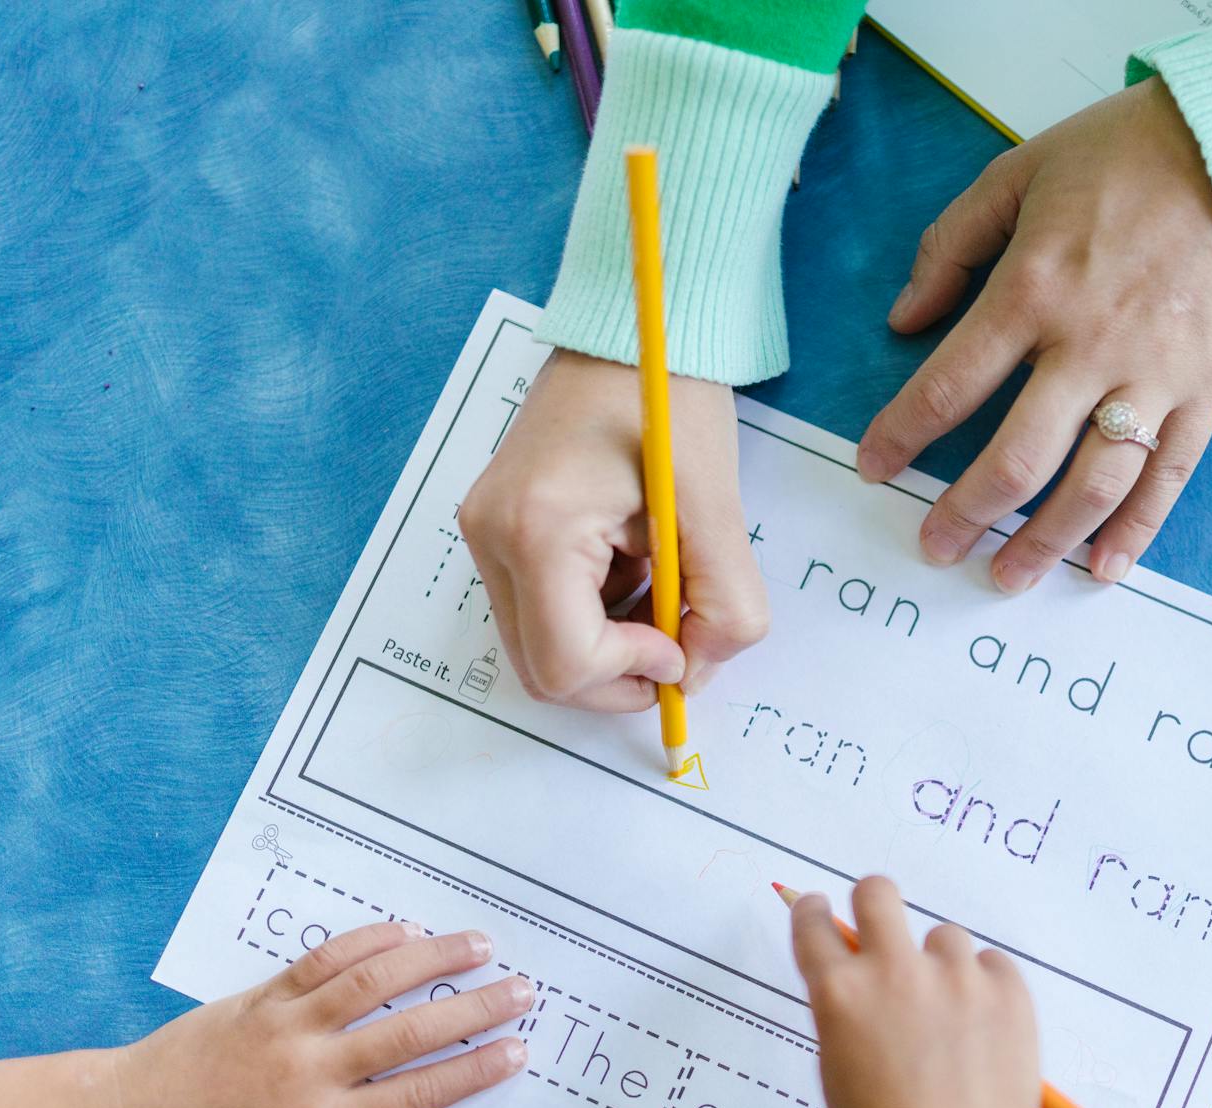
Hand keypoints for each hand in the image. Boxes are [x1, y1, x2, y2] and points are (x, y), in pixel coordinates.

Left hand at [104, 920, 532, 1107]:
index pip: (415, 1093)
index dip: (471, 1071)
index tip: (516, 1052)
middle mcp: (311, 1067)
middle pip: (408, 1030)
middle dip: (473, 1008)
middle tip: (521, 990)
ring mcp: (287, 1022)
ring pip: (372, 980)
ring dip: (432, 958)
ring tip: (481, 945)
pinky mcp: (263, 993)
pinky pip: (324, 958)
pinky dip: (369, 940)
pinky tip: (407, 930)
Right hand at [459, 349, 767, 709]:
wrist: (629, 329)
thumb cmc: (669, 397)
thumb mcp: (716, 508)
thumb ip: (724, 604)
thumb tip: (699, 673)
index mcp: (537, 529)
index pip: (566, 663)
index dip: (633, 674)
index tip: (682, 643)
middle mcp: (492, 536)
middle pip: (543, 670)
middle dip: (618, 674)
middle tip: (679, 639)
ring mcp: (487, 532)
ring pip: (543, 645)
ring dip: (610, 641)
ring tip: (659, 576)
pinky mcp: (499, 527)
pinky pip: (542, 607)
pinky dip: (595, 611)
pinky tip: (634, 560)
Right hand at [790, 877, 1041, 1107]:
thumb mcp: (838, 1074)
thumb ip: (845, 1015)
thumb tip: (855, 980)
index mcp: (840, 996)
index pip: (813, 924)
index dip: (813, 913)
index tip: (819, 909)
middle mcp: (894, 973)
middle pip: (877, 892)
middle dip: (873, 902)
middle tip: (881, 926)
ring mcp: (955, 979)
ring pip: (945, 938)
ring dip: (940, 967)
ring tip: (949, 1026)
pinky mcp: (1007, 991)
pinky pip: (992, 966)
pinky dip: (985, 990)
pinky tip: (982, 1036)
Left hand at [857, 77, 1211, 591]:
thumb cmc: (1119, 158)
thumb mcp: (1013, 175)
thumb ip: (948, 246)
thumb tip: (902, 319)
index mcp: (1033, 289)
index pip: (951, 384)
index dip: (903, 434)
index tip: (873, 466)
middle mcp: (1091, 344)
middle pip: (1019, 457)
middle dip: (967, 512)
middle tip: (935, 546)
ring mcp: (1155, 374)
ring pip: (1093, 484)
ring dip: (1044, 541)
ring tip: (1005, 576)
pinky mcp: (1207, 389)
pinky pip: (1168, 476)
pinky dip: (1136, 532)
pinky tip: (1100, 570)